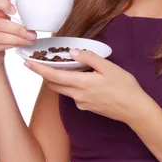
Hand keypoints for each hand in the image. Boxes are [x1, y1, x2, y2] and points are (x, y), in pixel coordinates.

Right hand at [0, 0, 36, 69]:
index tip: (15, 10)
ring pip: (0, 37)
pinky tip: (20, 44)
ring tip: (29, 40)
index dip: (3, 4)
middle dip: (18, 29)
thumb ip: (6, 15)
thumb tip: (22, 15)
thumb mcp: (1, 20)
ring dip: (18, 39)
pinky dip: (12, 45)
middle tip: (30, 33)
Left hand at [24, 48, 146, 123]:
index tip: (28, 63)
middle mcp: (78, 96)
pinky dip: (71, 85)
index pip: (53, 76)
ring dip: (57, 80)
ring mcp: (82, 103)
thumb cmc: (125, 87)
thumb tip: (73, 52)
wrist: (134, 109)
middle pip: (54, 85)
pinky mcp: (87, 107)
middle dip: (44, 75)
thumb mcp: (109, 68)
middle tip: (40, 63)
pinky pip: (73, 95)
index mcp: (82, 84)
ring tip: (59, 67)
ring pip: (63, 90)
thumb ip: (89, 58)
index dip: (38, 70)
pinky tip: (80, 78)